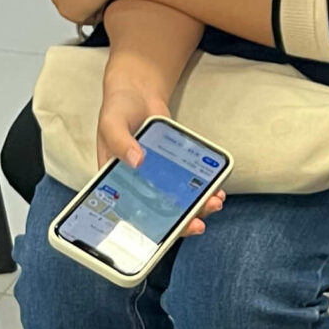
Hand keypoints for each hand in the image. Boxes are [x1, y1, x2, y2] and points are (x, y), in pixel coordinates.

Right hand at [92, 63, 222, 234]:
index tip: (164, 237)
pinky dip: (204, 186)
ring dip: (198, 205)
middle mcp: (138, 185)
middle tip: (199, 222)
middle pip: (159, 213)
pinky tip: (216, 186)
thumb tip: (137, 160)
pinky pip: (190, 181)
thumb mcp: (111, 124)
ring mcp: (159, 177)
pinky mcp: (176, 166)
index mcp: (116, 183)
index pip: (130, 215)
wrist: (138, 92)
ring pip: (179, 200)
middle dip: (181, 222)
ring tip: (214, 202)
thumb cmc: (118, 110)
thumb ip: (120, 142)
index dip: (147, 230)